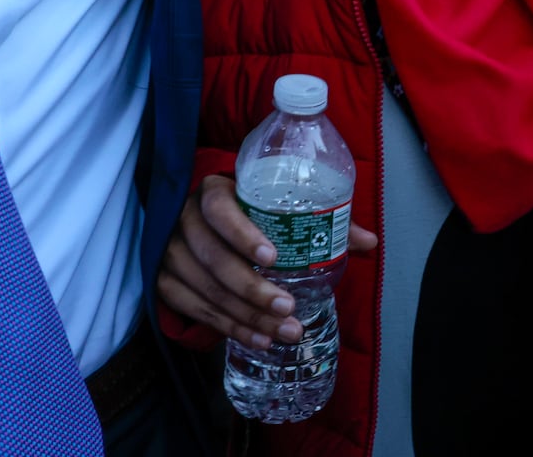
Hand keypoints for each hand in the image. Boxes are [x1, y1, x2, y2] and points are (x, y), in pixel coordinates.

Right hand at [156, 174, 377, 346]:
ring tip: (284, 332)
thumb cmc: (248, 210)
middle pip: (214, 259)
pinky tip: (258, 339)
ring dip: (246, 316)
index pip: (220, 211)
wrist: (199, 220)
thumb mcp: (276, 204)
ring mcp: (168, 252)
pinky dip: (228, 328)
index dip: (243, 235)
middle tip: (288, 309)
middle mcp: (183, 220)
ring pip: (205, 290)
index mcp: (211, 192)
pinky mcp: (163, 281)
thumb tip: (369, 242)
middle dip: (252, 289)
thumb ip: (321, 219)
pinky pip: (194, 310)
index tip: (274, 258)